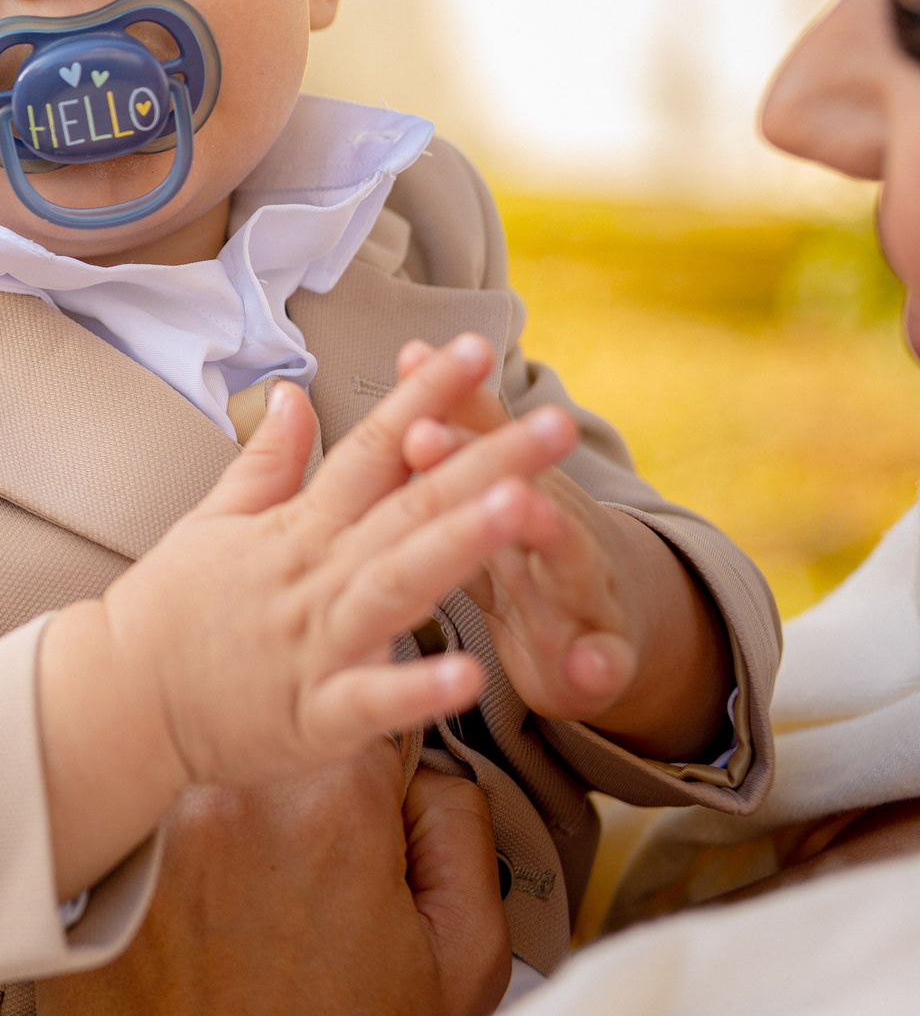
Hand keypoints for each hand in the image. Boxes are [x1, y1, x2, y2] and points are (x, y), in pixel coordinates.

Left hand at [34, 741, 510, 1015]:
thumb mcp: (460, 961)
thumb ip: (462, 831)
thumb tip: (434, 766)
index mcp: (330, 804)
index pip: (354, 709)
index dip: (371, 755)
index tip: (369, 798)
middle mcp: (228, 797)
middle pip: (273, 741)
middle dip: (299, 788)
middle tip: (313, 871)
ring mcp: (151, 832)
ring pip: (205, 778)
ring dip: (232, 818)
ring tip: (255, 904)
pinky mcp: (99, 871)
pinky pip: (142, 827)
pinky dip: (170, 856)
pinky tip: (200, 918)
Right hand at [104, 334, 573, 786]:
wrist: (116, 702)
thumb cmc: (167, 613)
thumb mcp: (211, 521)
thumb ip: (264, 462)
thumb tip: (289, 392)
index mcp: (296, 531)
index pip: (371, 450)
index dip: (425, 399)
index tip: (478, 350)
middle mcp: (313, 578)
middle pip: (409, 510)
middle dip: (485, 464)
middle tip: (554, 425)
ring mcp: (315, 646)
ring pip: (396, 586)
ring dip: (457, 548)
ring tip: (520, 510)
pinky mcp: (312, 716)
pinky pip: (371, 702)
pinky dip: (416, 689)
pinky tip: (470, 675)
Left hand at [393, 343, 735, 759]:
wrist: (606, 632)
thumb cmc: (525, 548)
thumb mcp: (484, 489)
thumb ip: (454, 428)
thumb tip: (410, 348)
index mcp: (515, 489)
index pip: (477, 436)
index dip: (445, 402)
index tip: (408, 361)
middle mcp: (556, 528)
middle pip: (526, 480)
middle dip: (496, 451)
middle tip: (436, 427)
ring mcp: (584, 592)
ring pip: (571, 560)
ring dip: (552, 534)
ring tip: (527, 505)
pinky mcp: (602, 660)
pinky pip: (606, 663)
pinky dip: (601, 665)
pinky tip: (591, 667)